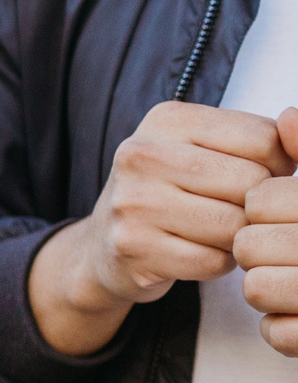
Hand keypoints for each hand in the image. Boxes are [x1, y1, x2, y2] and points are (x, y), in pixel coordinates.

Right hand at [32, 101, 292, 354]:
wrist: (104, 244)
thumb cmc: (173, 191)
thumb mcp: (206, 149)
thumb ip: (261, 137)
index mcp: (166, 119)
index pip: (264, 140)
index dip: (277, 167)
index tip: (251, 178)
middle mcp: (142, 154)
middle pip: (252, 184)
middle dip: (256, 206)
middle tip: (234, 210)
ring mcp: (132, 202)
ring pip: (235, 226)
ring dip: (238, 237)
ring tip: (215, 232)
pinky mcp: (131, 247)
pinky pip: (211, 262)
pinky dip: (216, 263)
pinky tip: (195, 252)